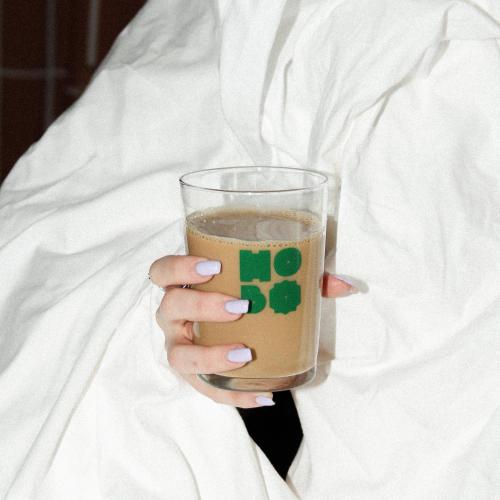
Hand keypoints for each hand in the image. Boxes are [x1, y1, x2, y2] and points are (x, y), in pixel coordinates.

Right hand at [149, 255, 357, 407]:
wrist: (230, 333)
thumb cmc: (245, 300)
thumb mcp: (268, 287)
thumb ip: (306, 281)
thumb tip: (348, 284)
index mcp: (186, 285)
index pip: (163, 270)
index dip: (181, 267)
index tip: (216, 267)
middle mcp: (175, 317)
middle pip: (171, 307)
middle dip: (201, 305)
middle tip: (239, 306)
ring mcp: (181, 348)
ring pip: (178, 354)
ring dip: (210, 356)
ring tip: (244, 354)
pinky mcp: (194, 377)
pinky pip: (207, 390)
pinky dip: (233, 396)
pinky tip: (263, 396)